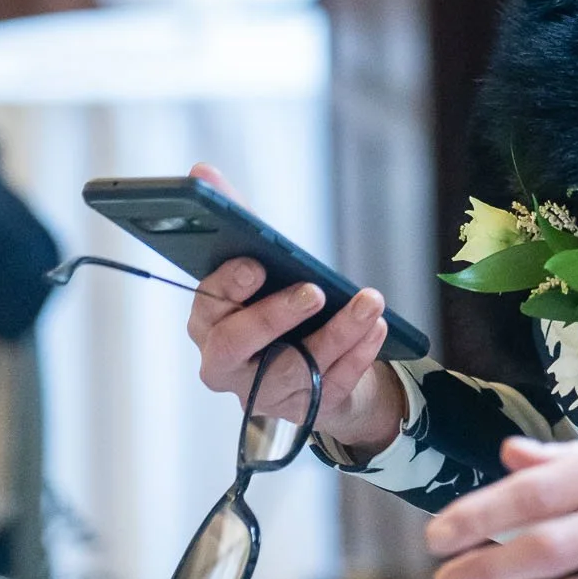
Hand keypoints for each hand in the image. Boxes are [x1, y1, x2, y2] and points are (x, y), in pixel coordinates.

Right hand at [183, 164, 407, 456]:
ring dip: (338, 332)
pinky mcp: (302, 409)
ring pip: (295, 368)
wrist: (304, 363)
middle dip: (275, 315)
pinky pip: (331, 387)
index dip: (229, 285)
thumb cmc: (270, 300)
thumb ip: (232, 217)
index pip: (206, 307)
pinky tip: (376, 327)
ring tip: (370, 302)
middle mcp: (226, 363)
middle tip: (314, 290)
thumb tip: (200, 170)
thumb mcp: (255, 260)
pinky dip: (358, 355)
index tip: (256, 263)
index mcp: (208, 322)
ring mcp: (263, 391)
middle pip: (237, 345)